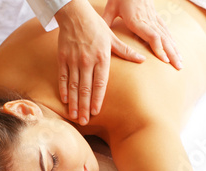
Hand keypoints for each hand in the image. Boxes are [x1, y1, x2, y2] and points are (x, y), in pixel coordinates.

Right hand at [56, 0, 145, 125]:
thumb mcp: (112, 38)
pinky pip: (63, 77)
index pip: (100, 83)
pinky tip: (65, 101)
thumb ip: (126, 51)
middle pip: (86, 89)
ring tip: (74, 116)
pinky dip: (64, 89)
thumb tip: (142, 59)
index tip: (96, 112)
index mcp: (101, 58)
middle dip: (85, 106)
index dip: (98, 99)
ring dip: (74, 102)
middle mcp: (86, 61)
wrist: (75, 14)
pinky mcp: (63, 58)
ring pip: (73, 86)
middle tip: (84, 121)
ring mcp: (73, 61)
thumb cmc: (95, 26)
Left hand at [102, 0, 181, 68]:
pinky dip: (172, 41)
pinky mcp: (155, 16)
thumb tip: (97, 36)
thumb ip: (106, 21)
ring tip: (181, 63)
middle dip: (172, 54)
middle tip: (179, 67)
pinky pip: (166, 30)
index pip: (152, 36)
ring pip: (167, 35)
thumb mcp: (111, 7)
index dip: (159, 48)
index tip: (164, 60)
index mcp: (137, 20)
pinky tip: (177, 50)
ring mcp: (153, 18)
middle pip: (163, 38)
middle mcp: (148, 20)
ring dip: (175, 49)